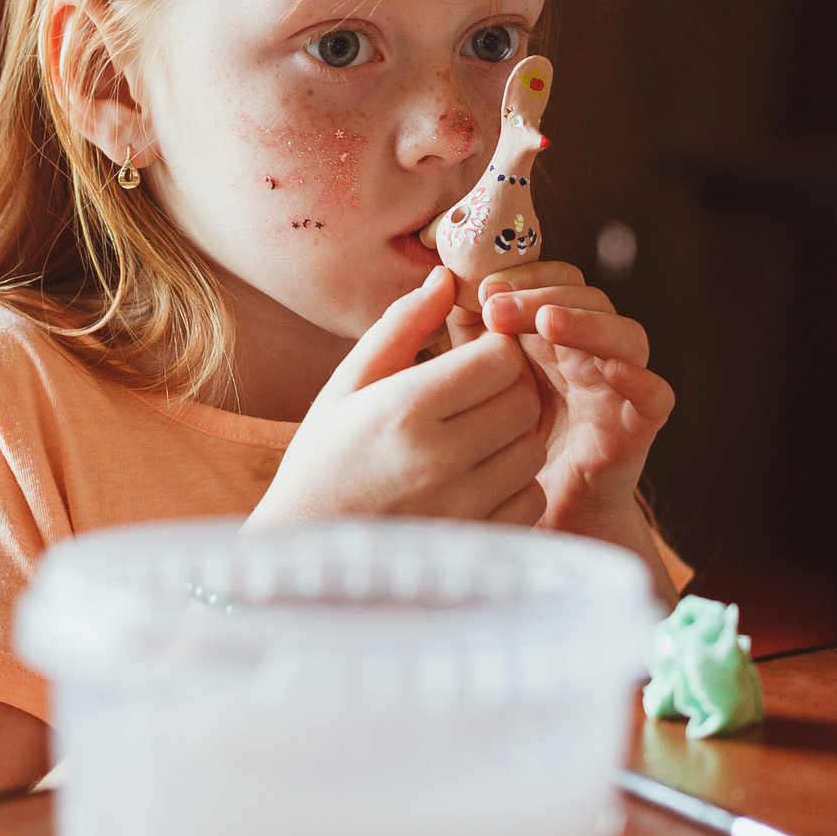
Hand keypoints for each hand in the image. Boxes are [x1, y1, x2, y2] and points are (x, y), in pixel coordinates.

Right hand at [248, 267, 547, 526]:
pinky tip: (478, 480)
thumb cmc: (322, 463)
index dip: (493, 349)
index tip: (472, 357)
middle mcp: (438, 460)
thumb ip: (400, 327)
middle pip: (523, 401)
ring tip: (474, 438)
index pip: (498, 359)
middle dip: (509, 389)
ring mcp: (461, 507)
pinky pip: (531, 498)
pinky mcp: (477, 544)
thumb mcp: (346, 386)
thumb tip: (446, 278)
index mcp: (403, 410)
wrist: (305, 557)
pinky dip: (516, 485)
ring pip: (532, 449)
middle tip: (476, 395)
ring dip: (514, 437)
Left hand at [460, 262, 674, 582]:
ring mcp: (618, 388)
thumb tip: (446, 280)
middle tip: (499, 306)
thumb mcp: (476, 383)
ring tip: (547, 322)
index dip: (527, 275)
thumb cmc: (500, 448)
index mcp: (552, 338)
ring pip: (625, 335)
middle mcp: (590, 354)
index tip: (483, 287)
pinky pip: (655, 394)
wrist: (527, 518)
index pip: (555, 282)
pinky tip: (612, 369)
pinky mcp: (637, 427)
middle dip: (544, 295)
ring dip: (588, 322)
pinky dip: (639, 378)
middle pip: (589, 300)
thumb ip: (467, 335)